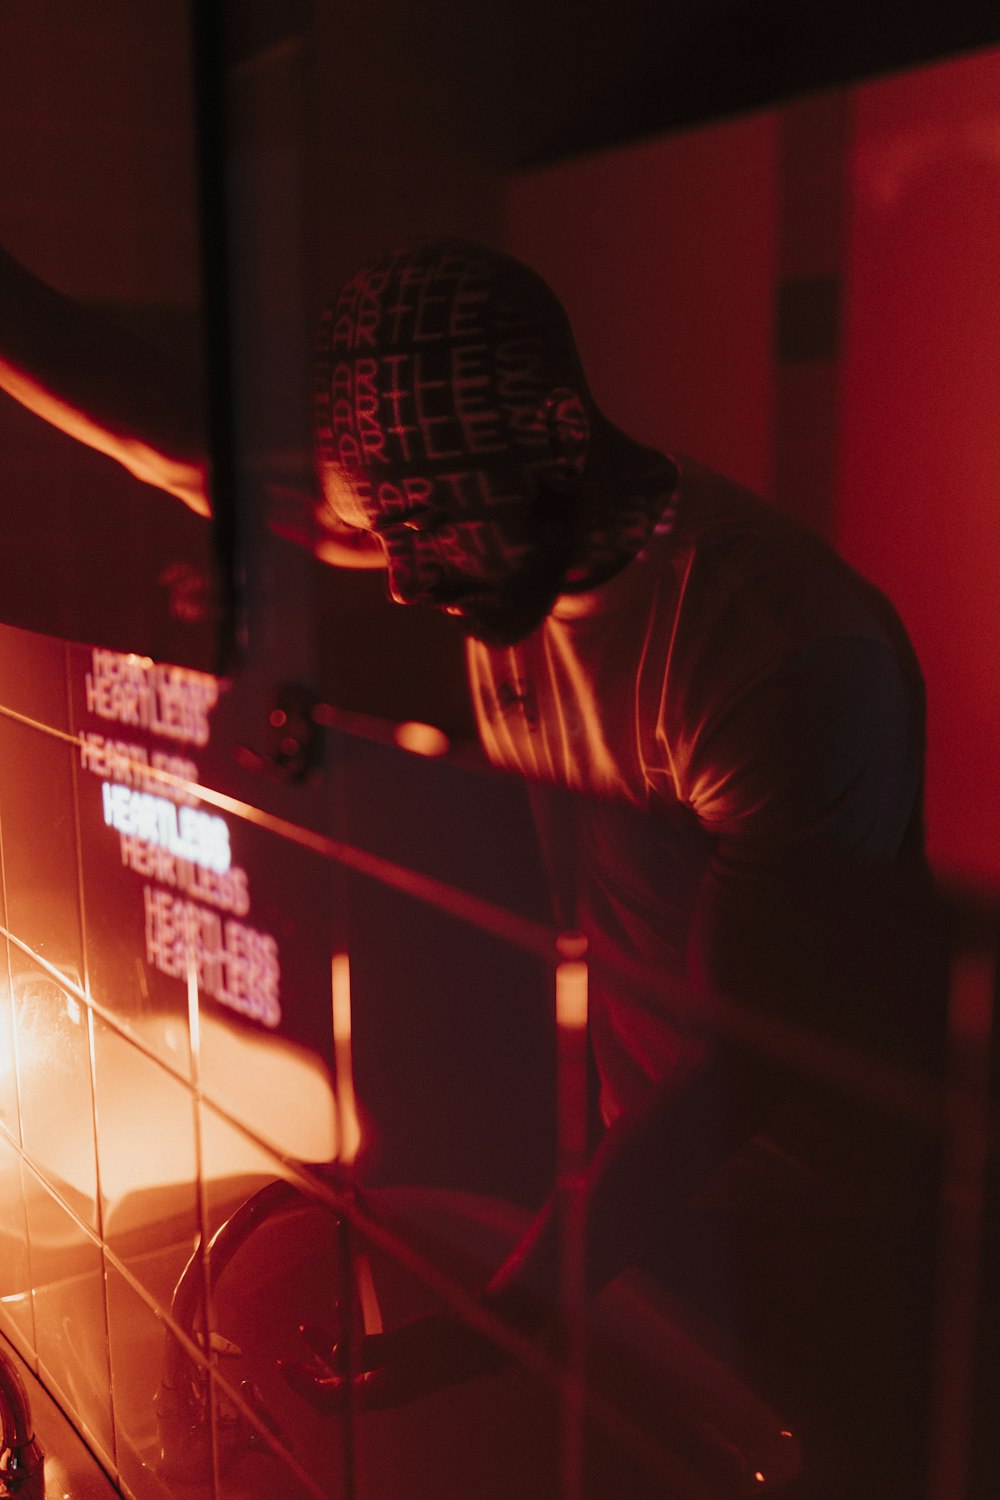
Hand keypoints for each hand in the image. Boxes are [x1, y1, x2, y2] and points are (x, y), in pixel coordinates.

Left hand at [279, 1311, 506, 1411]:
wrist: (481, 1344)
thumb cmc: (446, 1343)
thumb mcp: (406, 1343)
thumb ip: (369, 1349)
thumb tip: (335, 1353)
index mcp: (378, 1392)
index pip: (328, 1399)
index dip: (302, 1385)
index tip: (283, 1366)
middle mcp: (380, 1388)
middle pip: (333, 1389)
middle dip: (307, 1371)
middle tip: (286, 1358)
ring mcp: (390, 1376)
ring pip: (346, 1369)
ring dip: (325, 1349)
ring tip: (307, 1327)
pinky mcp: (400, 1361)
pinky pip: (365, 1353)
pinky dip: (350, 1336)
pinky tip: (346, 1310)